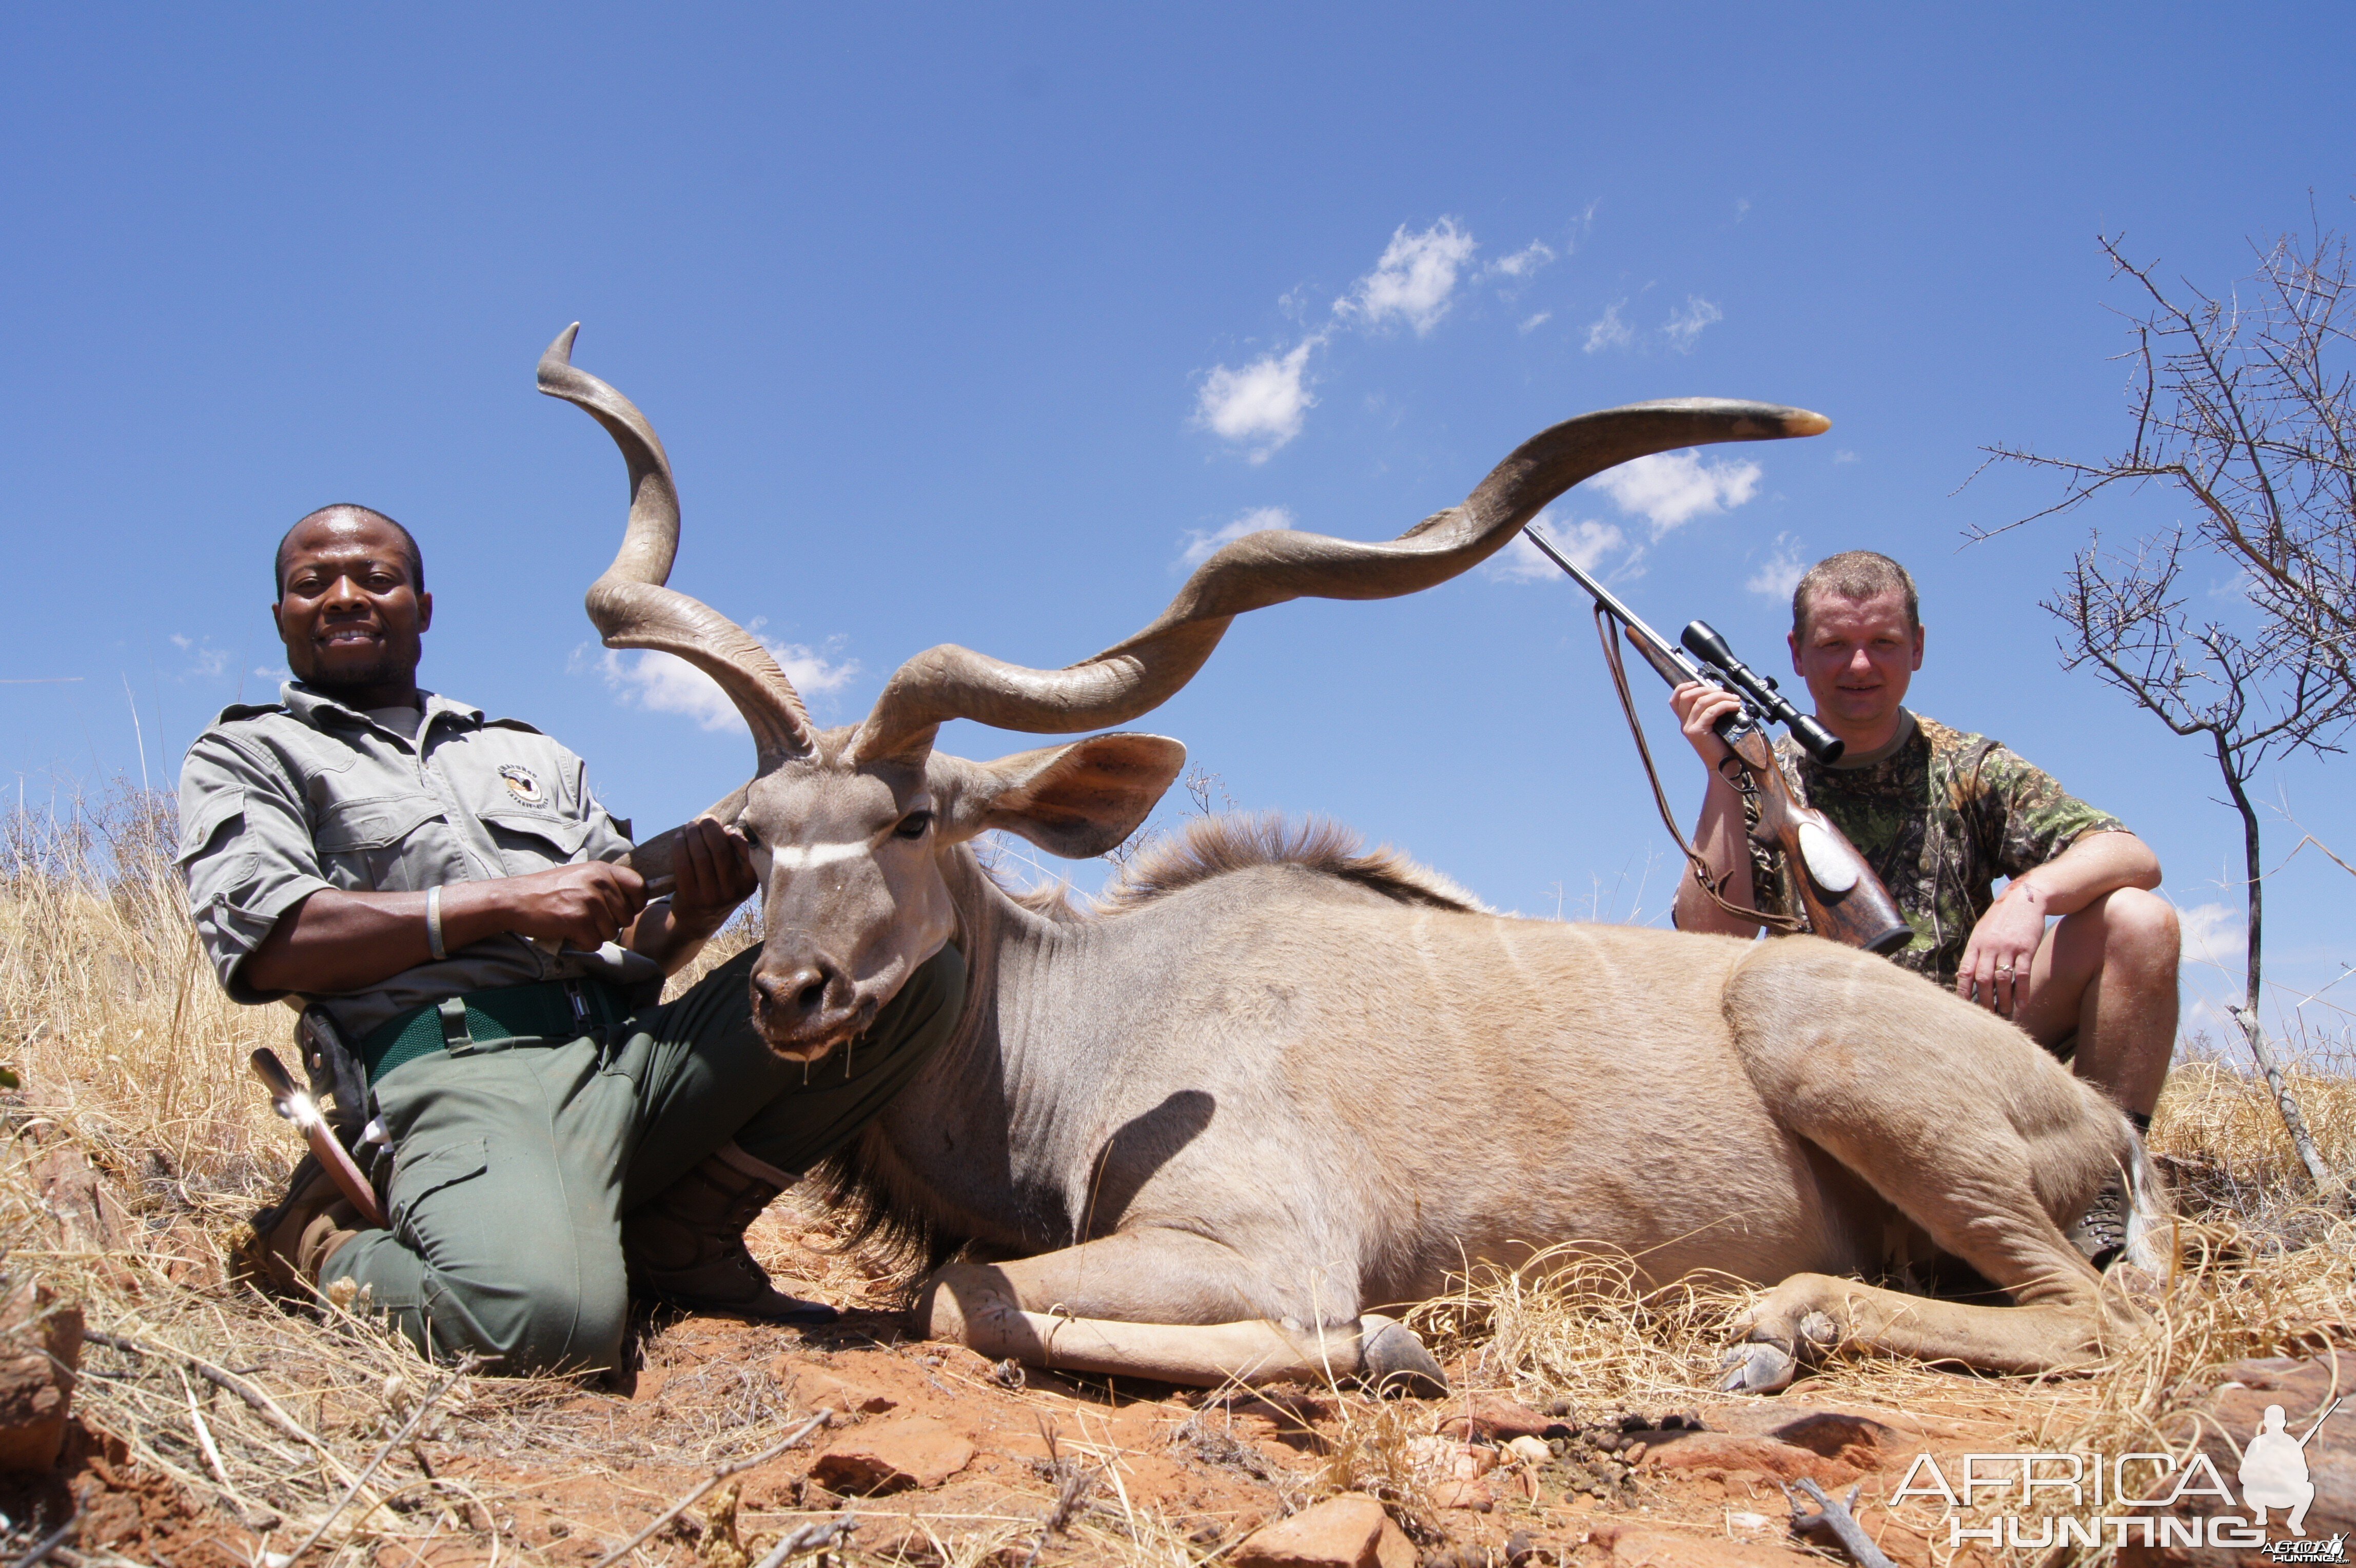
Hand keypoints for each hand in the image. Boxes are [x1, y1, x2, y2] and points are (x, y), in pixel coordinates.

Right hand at [492, 861, 649, 947]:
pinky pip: (595, 943)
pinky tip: (568, 932)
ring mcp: (589, 901)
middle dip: (609, 924)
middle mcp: (599, 882)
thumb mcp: (582, 876)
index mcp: (602, 870)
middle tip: (586, 919)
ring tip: (574, 923)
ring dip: (594, 935)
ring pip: (611, 932)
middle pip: (626, 917)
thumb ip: (607, 884)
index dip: (636, 904)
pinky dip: (582, 944)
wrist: (516, 899)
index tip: (622, 910)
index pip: (640, 887)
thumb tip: (637, 899)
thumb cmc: (549, 891)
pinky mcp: (578, 920)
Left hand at [666, 818, 757, 936]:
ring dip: (693, 834)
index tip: (724, 825)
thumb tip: (723, 826)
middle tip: (705, 819)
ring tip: (690, 826)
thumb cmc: (720, 889)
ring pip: (700, 855)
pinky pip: (683, 864)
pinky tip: (679, 838)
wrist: (699, 920)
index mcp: (749, 883)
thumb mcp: (736, 877)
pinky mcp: (690, 897)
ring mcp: (711, 896)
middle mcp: (732, 891)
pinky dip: (680, 846)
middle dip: (710, 828)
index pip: (746, 850)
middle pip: (719, 849)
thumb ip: (735, 854)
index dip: (733, 833)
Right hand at [1671, 681, 1744, 767]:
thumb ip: (1711, 712)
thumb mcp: (1714, 725)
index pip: (1676, 700)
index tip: (1698, 682)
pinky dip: (1724, 705)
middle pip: (1686, 696)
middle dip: (1706, 689)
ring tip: (1734, 699)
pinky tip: (1735, 706)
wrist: (1724, 766)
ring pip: (1700, 701)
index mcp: (1687, 722)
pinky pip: (1711, 711)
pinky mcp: (1698, 732)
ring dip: (1720, 696)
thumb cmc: (1723, 746)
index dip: (1684, 687)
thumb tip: (1720, 693)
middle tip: (1723, 692)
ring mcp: (1690, 728)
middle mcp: (1685, 724)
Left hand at [1958, 882, 2045, 1017]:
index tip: (1963, 1008)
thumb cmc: (2001, 919)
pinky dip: (2022, 992)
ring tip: (2005, 1014)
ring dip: (2004, 1000)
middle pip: (1983, 979)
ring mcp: (2008, 947)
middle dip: (1984, 1001)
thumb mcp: (1982, 932)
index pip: (1965, 972)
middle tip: (1988, 1017)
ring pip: (2002, 979)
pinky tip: (2023, 1004)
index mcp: (1975, 944)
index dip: (1963, 991)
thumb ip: (1975, 953)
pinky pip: (2023, 974)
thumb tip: (1964, 977)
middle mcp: (1989, 946)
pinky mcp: (2026, 947)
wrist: (2024, 899)